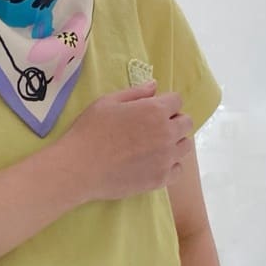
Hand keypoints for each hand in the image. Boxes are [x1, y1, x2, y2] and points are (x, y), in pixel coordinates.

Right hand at [58, 80, 193, 205]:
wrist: (79, 168)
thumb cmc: (90, 131)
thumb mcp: (107, 102)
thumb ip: (136, 93)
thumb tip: (155, 86)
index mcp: (155, 110)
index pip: (177, 100)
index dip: (164, 103)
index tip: (152, 110)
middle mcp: (167, 133)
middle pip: (186, 123)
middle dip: (173, 121)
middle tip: (153, 128)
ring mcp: (166, 158)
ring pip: (185, 146)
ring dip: (174, 143)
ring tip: (154, 147)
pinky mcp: (161, 179)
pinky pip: (178, 169)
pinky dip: (170, 165)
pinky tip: (154, 163)